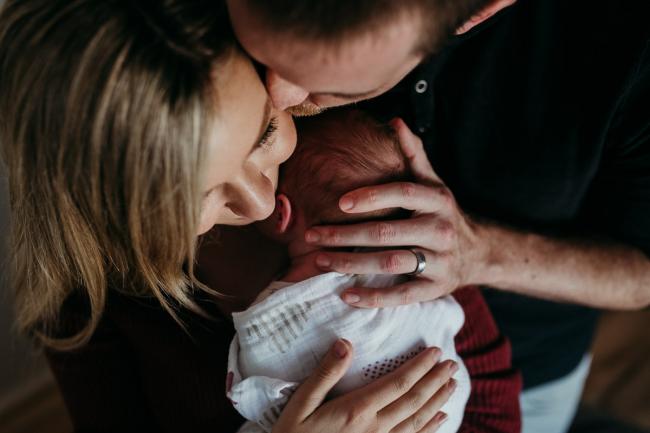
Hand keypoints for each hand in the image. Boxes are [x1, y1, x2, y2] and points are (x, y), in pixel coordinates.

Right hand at [273, 339, 456, 432]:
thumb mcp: (302, 402)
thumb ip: (325, 373)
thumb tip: (345, 343)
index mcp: (357, 410)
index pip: (398, 384)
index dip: (420, 367)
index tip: (435, 352)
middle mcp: (375, 429)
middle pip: (414, 401)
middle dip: (436, 380)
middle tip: (452, 363)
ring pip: (418, 421)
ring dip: (438, 400)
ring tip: (452, 384)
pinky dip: (430, 428)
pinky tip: (442, 418)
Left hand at [305, 118, 486, 307]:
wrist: (478, 253)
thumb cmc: (443, 214)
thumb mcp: (434, 183)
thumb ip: (414, 155)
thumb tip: (395, 121)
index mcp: (438, 201)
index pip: (404, 194)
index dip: (372, 196)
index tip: (340, 202)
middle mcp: (440, 230)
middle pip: (388, 233)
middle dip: (346, 235)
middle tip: (312, 234)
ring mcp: (439, 262)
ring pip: (389, 264)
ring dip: (351, 264)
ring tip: (320, 260)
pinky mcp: (434, 290)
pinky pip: (401, 296)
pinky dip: (372, 297)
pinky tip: (345, 295)